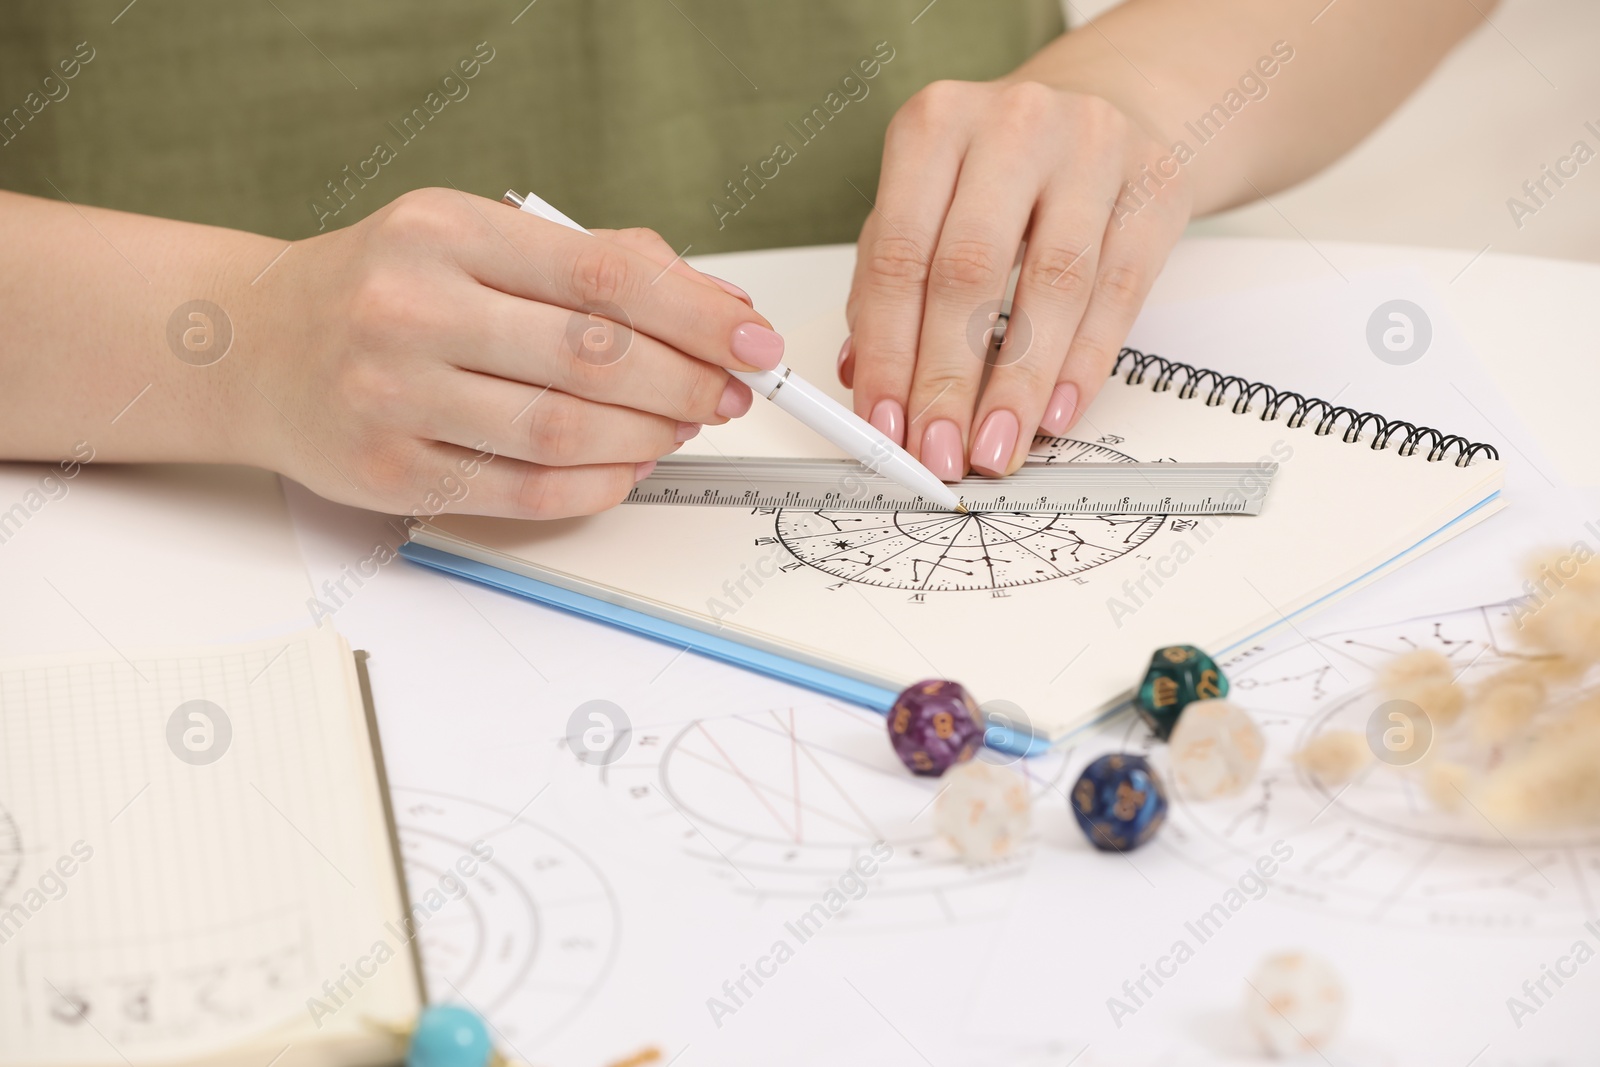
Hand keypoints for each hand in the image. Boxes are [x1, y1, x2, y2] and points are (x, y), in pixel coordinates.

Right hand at [244, 188, 781, 517]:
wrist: (255, 347)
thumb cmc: (384, 289)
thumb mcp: (474, 238)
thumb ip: (590, 261)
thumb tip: (713, 305)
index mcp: (444, 232)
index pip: (603, 275)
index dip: (697, 315)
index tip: (751, 340)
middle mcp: (412, 308)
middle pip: (592, 357)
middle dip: (684, 382)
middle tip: (725, 393)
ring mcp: (394, 395)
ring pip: (564, 430)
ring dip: (648, 437)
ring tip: (679, 428)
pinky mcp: (390, 471)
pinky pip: (525, 490)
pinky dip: (598, 486)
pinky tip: (628, 468)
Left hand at [842, 80, 1191, 479]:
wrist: (1111, 105)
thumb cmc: (1000, 172)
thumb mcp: (927, 205)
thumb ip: (887, 285)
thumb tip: (862, 379)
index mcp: (934, 125)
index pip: (898, 257)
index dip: (888, 352)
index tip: (884, 424)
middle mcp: (1012, 124)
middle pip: (969, 271)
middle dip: (949, 379)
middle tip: (939, 451)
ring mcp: (1093, 147)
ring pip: (1052, 285)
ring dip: (1018, 384)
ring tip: (996, 447)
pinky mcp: (1157, 182)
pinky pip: (1118, 290)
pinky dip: (1084, 363)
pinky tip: (1055, 413)